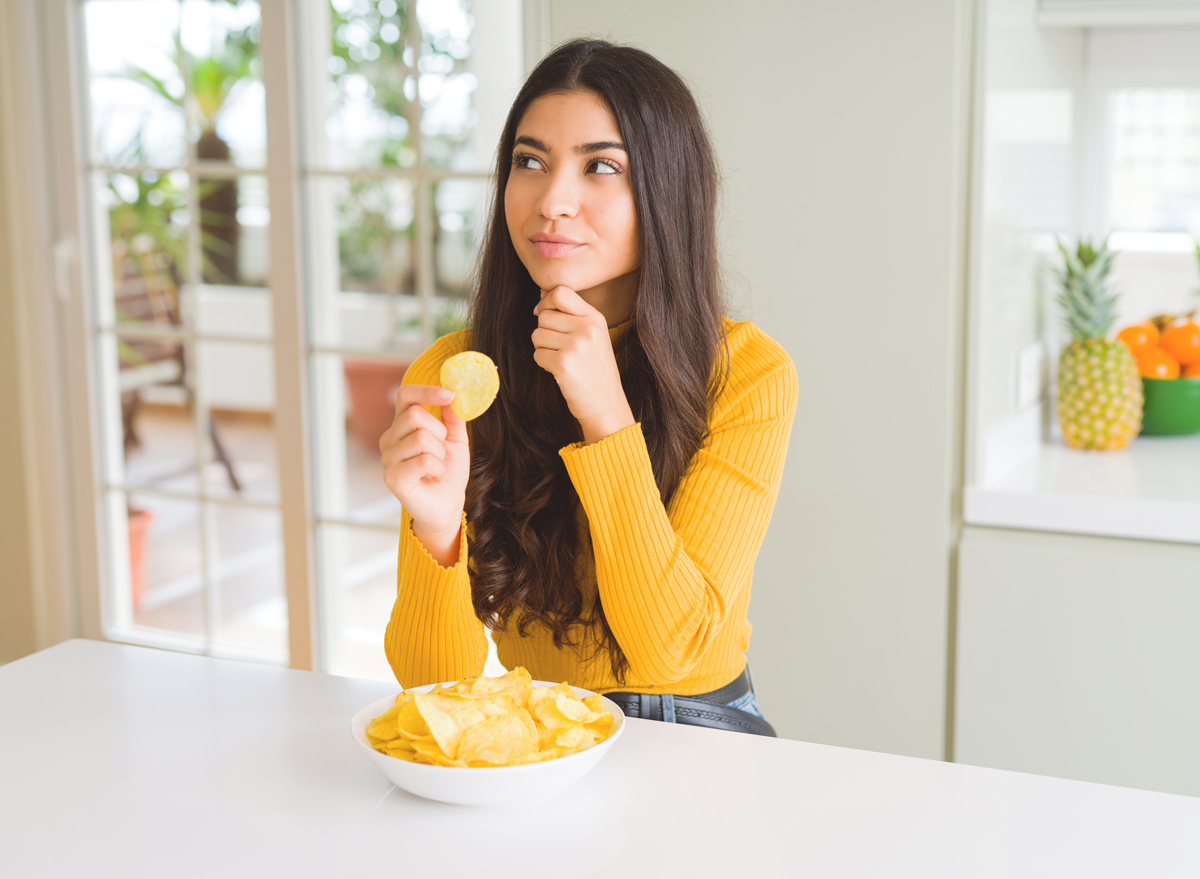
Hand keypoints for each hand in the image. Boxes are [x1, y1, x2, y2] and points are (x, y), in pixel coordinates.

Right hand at [380, 385, 468, 564]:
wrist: (446, 506)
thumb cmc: (447, 472)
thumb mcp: (455, 439)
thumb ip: (453, 416)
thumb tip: (454, 393)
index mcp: (402, 425)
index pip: (406, 395)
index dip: (427, 391)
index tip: (449, 395)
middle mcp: (390, 439)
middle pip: (416, 415)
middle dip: (439, 433)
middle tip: (441, 452)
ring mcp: (388, 458)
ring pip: (421, 438)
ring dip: (440, 454)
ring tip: (436, 467)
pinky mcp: (392, 478)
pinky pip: (423, 460)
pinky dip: (438, 469)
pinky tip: (434, 477)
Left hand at [532, 286, 635, 443]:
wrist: (605, 404)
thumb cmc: (595, 369)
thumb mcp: (592, 335)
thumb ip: (570, 313)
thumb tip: (542, 292)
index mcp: (595, 318)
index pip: (560, 292)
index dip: (546, 301)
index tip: (544, 313)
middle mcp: (587, 328)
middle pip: (544, 315)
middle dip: (544, 331)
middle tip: (560, 347)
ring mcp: (575, 346)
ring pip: (537, 334)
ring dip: (542, 348)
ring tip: (562, 359)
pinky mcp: (563, 364)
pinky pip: (537, 354)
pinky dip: (543, 363)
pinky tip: (560, 371)